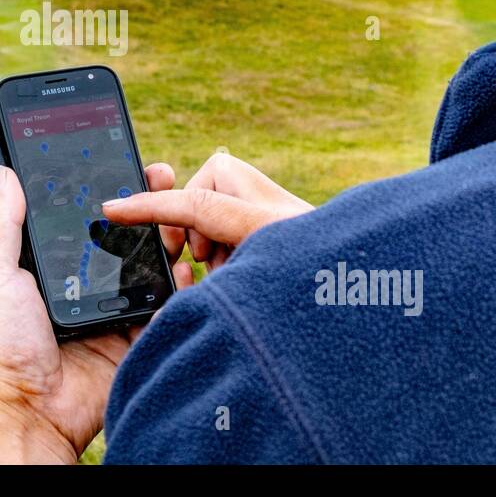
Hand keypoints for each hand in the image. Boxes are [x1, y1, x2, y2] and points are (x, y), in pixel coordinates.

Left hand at [0, 162, 180, 463]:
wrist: (27, 413)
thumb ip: (3, 223)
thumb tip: (5, 171)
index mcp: (44, 266)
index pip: (79, 214)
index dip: (103, 186)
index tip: (126, 159)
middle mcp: (78, 283)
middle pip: (120, 233)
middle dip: (146, 204)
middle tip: (165, 177)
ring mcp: (108, 310)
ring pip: (146, 264)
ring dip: (166, 236)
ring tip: (181, 215)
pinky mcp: (132, 338)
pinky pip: (162, 306)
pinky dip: (178, 286)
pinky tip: (189, 262)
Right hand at [102, 152, 312, 283]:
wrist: (383, 309)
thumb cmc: (324, 304)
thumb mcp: (257, 299)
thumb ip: (212, 292)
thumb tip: (184, 279)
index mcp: (270, 224)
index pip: (194, 202)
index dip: (148, 205)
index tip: (112, 208)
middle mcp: (280, 209)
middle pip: (209, 187)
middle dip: (194, 218)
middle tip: (201, 259)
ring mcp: (287, 212)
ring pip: (223, 205)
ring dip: (215, 237)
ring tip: (232, 275)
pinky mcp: (290, 221)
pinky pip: (240, 218)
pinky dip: (233, 242)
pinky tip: (246, 273)